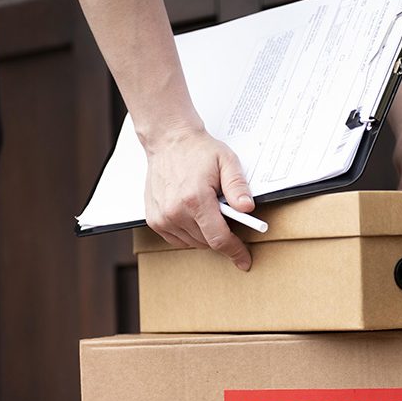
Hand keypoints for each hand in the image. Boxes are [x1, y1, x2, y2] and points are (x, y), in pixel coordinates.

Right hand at [143, 126, 254, 270]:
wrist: (168, 141)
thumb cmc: (197, 150)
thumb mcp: (226, 161)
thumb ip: (238, 186)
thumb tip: (247, 209)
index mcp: (195, 199)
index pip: (219, 238)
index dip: (235, 251)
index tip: (244, 260)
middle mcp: (175, 212)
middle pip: (207, 243)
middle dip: (222, 236)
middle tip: (227, 219)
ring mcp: (162, 218)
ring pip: (193, 243)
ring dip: (205, 235)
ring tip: (208, 212)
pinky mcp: (154, 220)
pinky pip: (178, 240)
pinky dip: (190, 234)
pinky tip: (193, 217)